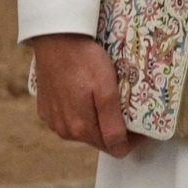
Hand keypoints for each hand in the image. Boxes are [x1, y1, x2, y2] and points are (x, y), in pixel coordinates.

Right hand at [30, 33, 137, 157]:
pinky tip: (85, 94)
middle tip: (125, 107)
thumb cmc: (84, 60)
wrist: (56, 38)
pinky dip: (80, 112)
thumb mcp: (106, 90)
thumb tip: (121, 147)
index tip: (141, 125)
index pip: (114, 148)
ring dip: (97, 121)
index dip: (132, 139)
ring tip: (105, 98)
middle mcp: (64, 130)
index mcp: (80, 128)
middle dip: (115, 130)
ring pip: (84, 131)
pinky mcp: (46, 109)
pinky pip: (68, 118)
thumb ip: (112, 123)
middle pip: (99, 140)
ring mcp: (53, 120)